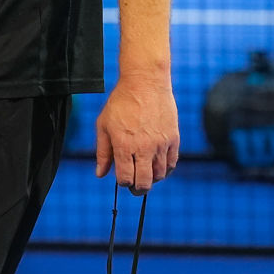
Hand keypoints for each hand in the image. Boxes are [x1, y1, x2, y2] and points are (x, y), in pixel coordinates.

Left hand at [96, 74, 179, 192]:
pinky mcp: (173, 140)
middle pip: (144, 182)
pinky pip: (171, 164)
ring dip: (152, 179)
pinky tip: (157, 167)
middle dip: (138, 189)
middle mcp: (143, 148)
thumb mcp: (103, 125)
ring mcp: (161, 145)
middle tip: (135, 188)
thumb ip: (102, 152)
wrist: (145, 84)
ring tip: (145, 175)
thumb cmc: (120, 103)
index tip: (122, 179)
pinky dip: (165, 170)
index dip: (123, 183)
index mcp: (123, 145)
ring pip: (159, 176)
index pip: (125, 178)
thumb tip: (100, 175)